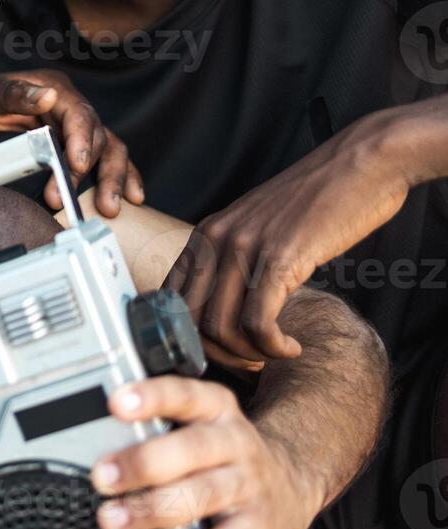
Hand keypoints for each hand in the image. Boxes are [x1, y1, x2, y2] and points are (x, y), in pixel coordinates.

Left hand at [0, 69, 143, 216]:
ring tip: (109, 207)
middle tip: (87, 196)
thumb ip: (17, 94)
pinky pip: (109, 159)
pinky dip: (123, 177)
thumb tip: (47, 96)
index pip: (79, 114)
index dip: (82, 141)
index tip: (79, 165)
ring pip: (110, 150)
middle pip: (98, 137)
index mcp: (57, 89)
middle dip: (96, 171)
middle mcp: (73, 108)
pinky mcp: (80, 146)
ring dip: (113, 179)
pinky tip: (131, 197)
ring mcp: (78, 128)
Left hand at [93, 377, 321, 528]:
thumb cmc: (223, 454)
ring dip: (153, 509)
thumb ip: (158, 426)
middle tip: (101, 477)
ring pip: (201, 495)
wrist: (293, 483)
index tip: (116, 402)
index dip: (151, 397)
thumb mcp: (200, 425)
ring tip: (114, 520)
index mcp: (215, 409)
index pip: (183, 395)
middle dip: (142, 462)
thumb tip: (94, 438)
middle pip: (190, 448)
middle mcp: (235, 442)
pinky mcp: (259, 528)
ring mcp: (249, 485)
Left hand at [164, 111, 410, 360]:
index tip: (220, 350)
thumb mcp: (257, 225)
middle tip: (250, 362)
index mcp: (206, 233)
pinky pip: (258, 323)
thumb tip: (223, 301)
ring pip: (221, 328)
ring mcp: (245, 248)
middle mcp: (216, 239)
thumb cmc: (315, 201)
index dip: (189, 335)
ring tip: (272, 354)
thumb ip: (234, 255)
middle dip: (218, 354)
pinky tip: (290, 348)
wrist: (358, 165)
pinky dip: (271, 348)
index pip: (170, 298)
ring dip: (247, 356)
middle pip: (191, 320)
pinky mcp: (280, 259)